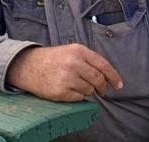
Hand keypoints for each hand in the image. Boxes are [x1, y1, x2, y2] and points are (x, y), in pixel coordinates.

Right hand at [6, 44, 122, 101]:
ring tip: (74, 84)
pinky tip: (67, 89)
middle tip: (102, 91)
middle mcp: (74, 63)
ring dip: (87, 90)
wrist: (29, 66)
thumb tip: (108, 77)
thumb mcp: (71, 51)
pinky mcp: (61, 91)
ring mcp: (67, 78)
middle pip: (98, 79)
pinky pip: (79, 98)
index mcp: (79, 51)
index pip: (103, 65)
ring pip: (89, 90)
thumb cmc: (53, 59)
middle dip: (103, 87)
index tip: (119, 85)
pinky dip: (77, 96)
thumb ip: (89, 61)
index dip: (113, 76)